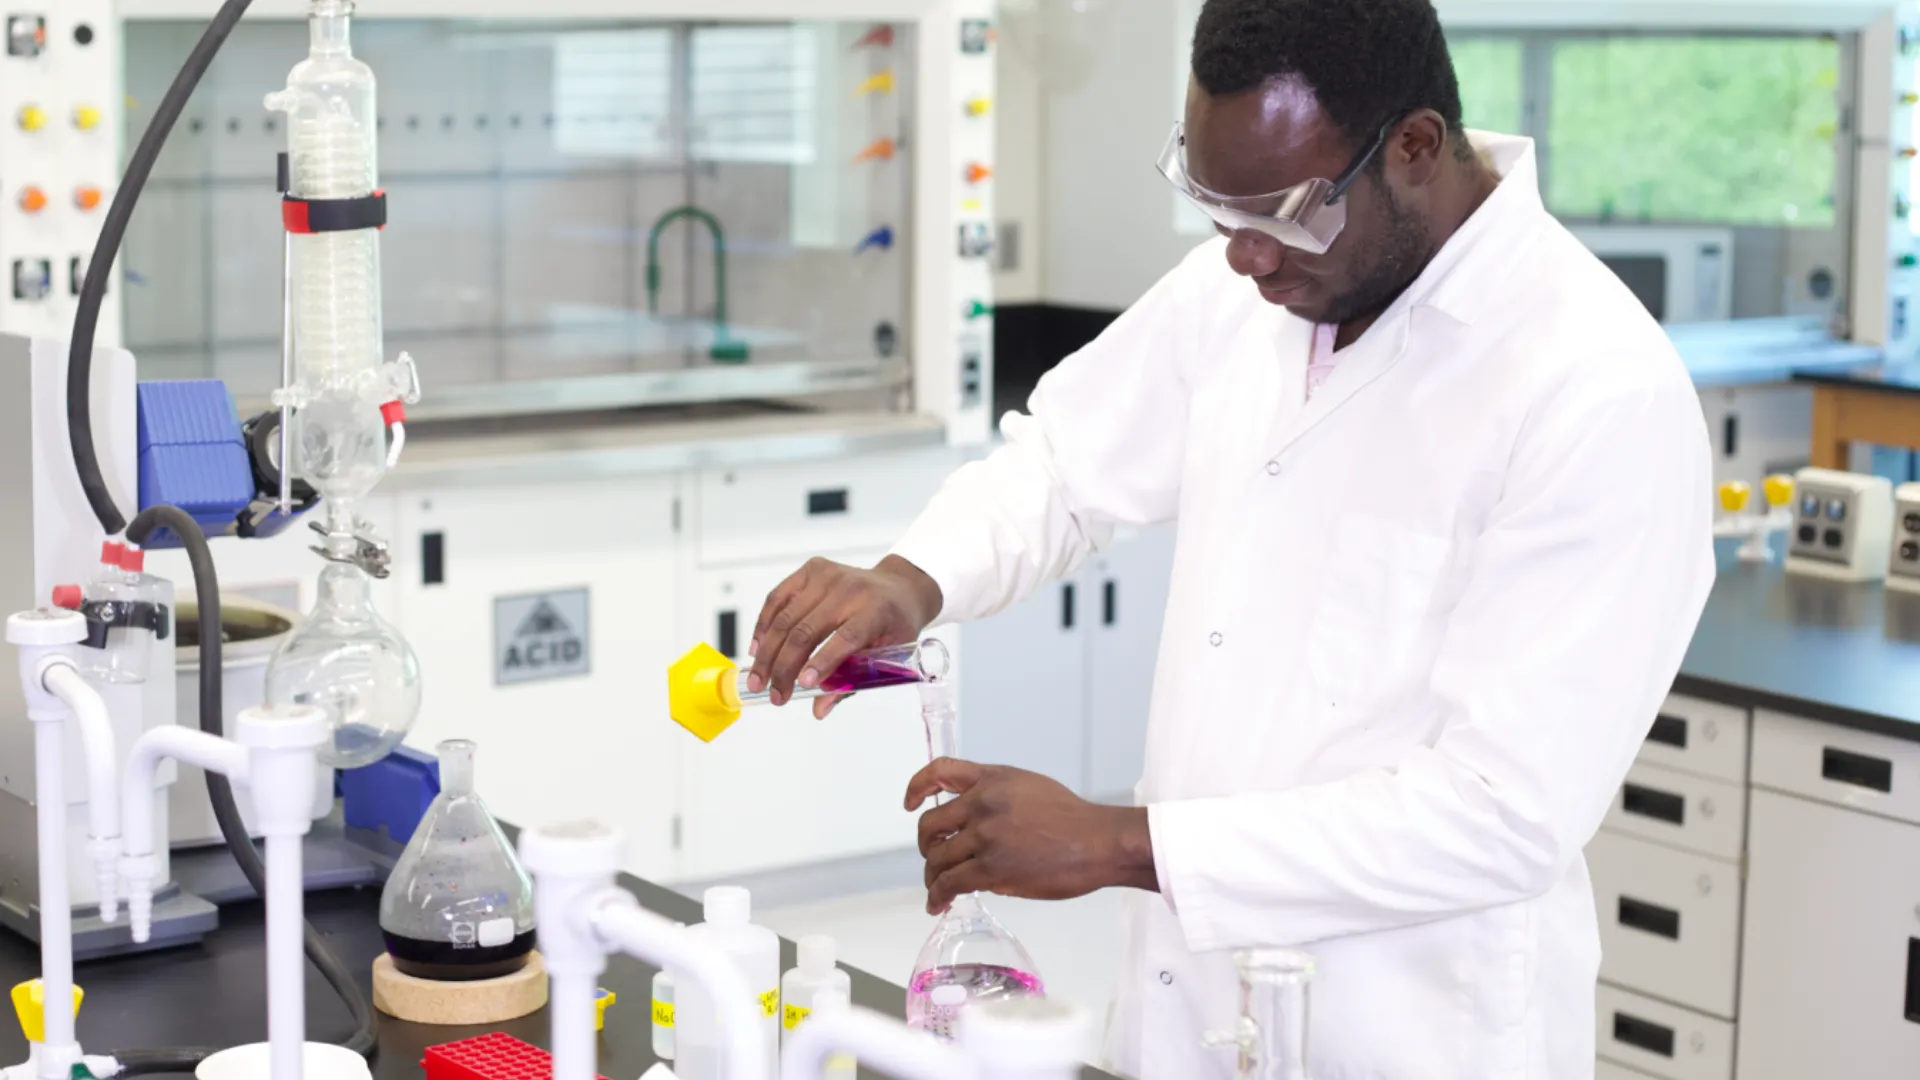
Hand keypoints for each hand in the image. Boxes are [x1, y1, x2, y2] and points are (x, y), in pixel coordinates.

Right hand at [748, 555, 942, 714]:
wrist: (898, 588)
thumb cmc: (894, 624)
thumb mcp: (887, 656)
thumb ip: (851, 682)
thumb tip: (819, 709)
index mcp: (876, 611)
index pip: (846, 637)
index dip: (822, 662)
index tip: (801, 686)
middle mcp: (850, 589)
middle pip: (807, 630)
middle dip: (785, 668)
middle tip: (774, 695)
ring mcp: (828, 576)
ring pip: (786, 617)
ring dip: (768, 653)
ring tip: (759, 680)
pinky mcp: (811, 570)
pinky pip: (777, 598)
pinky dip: (764, 626)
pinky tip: (758, 649)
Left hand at [906, 758, 1156, 913]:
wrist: (1098, 842)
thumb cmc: (1072, 819)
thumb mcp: (1029, 788)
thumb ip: (995, 798)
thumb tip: (972, 827)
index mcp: (992, 779)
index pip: (940, 771)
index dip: (918, 787)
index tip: (911, 804)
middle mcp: (983, 803)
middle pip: (930, 825)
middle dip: (927, 847)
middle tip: (935, 860)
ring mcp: (985, 835)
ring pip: (938, 858)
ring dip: (933, 876)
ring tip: (938, 890)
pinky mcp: (990, 868)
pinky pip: (950, 883)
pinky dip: (938, 896)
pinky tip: (939, 904)